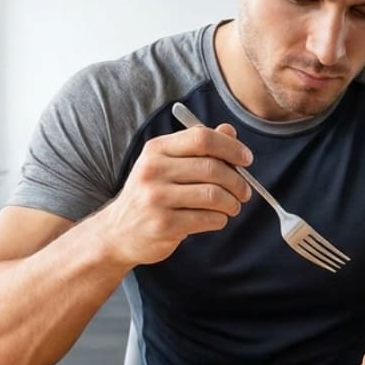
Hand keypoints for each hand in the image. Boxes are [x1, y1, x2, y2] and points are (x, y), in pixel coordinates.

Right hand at [97, 122, 253, 266]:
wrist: (118, 232)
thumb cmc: (150, 195)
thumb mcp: (166, 164)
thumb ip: (197, 147)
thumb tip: (229, 131)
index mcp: (156, 149)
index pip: (201, 138)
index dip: (230, 147)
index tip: (246, 159)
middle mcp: (153, 170)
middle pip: (212, 168)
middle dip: (238, 181)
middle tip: (244, 191)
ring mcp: (156, 198)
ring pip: (214, 195)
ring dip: (232, 203)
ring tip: (232, 206)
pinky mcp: (164, 224)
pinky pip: (207, 219)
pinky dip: (220, 219)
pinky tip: (216, 219)